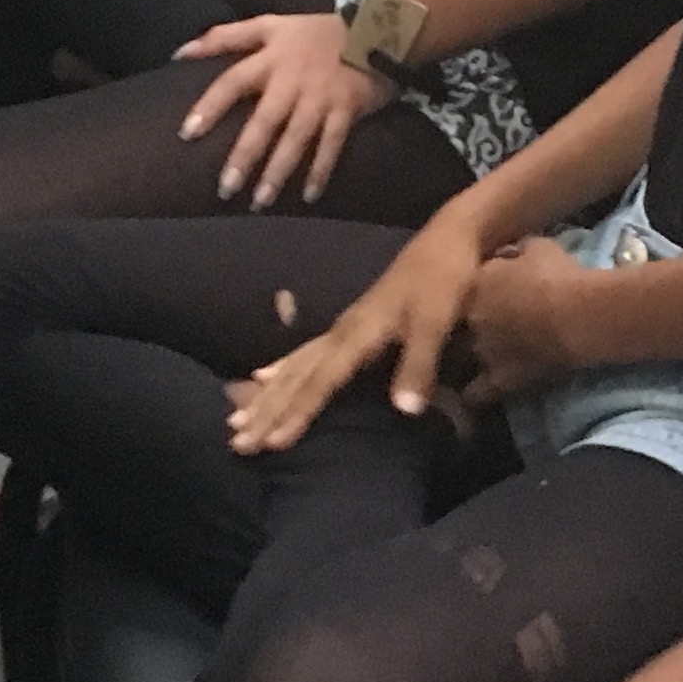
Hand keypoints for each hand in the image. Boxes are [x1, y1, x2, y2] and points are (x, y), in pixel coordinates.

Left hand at [176, 12, 389, 208]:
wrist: (375, 27)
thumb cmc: (314, 32)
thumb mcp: (269, 25)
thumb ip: (223, 37)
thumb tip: (178, 54)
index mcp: (269, 59)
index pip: (232, 82)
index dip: (210, 106)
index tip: (187, 134)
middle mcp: (292, 80)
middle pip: (264, 121)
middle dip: (245, 156)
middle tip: (225, 188)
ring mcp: (321, 97)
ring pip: (296, 138)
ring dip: (278, 171)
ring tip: (260, 202)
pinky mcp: (347, 108)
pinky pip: (332, 144)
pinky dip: (321, 169)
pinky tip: (308, 196)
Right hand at [226, 209, 485, 450]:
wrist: (447, 237)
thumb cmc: (444, 278)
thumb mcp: (437, 321)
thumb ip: (419, 365)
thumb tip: (404, 412)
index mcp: (358, 334)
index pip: (321, 381)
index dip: (297, 413)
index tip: (271, 443)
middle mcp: (341, 332)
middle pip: (295, 377)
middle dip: (266, 410)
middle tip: (237, 442)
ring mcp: (342, 328)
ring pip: (293, 367)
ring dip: (265, 395)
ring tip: (235, 419)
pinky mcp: (349, 326)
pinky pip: (302, 353)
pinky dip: (280, 369)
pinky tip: (261, 377)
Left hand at [455, 236, 595, 405]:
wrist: (577, 314)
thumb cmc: (559, 276)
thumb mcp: (538, 248)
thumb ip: (518, 251)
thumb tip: (513, 251)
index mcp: (474, 281)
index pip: (454, 289)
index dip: (464, 296)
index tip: (475, 298)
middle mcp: (469, 317)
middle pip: (447, 327)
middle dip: (453, 330)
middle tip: (468, 332)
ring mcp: (481, 350)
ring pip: (454, 360)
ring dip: (456, 363)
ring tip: (461, 368)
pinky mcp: (498, 379)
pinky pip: (474, 395)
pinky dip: (472, 397)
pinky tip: (473, 401)